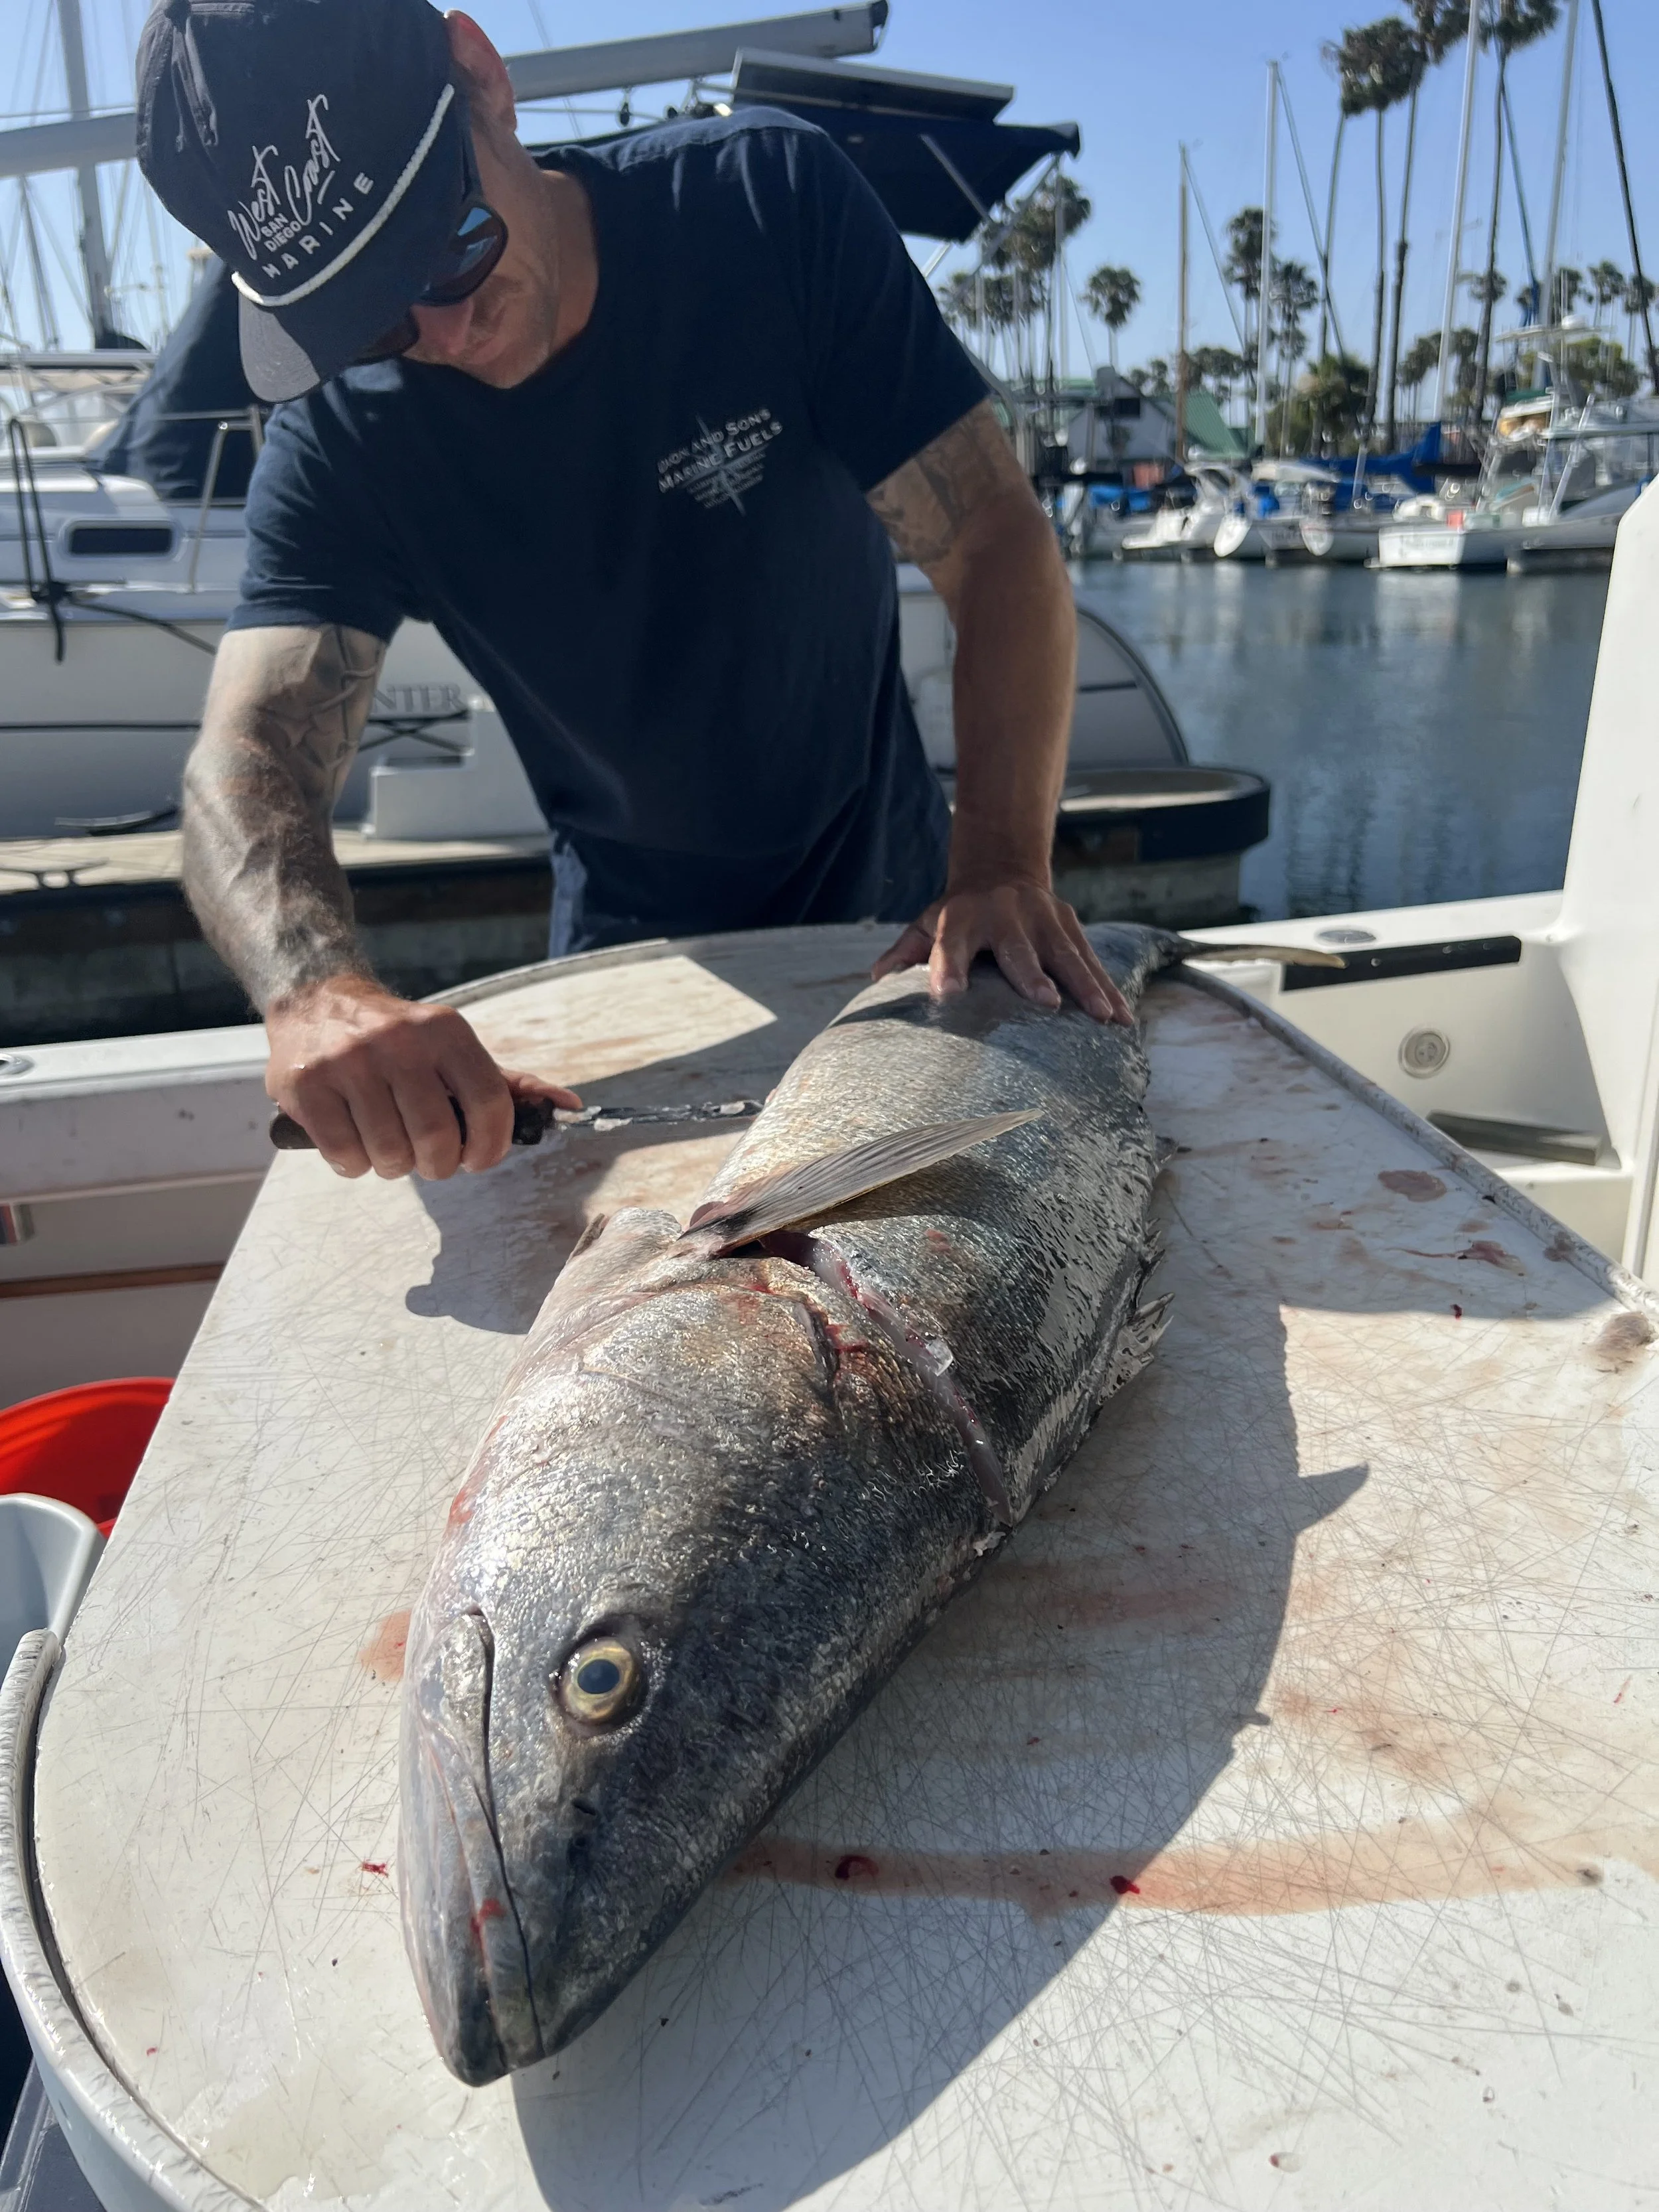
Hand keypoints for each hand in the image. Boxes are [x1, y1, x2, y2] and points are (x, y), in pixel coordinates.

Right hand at [264, 975, 580, 1179]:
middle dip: (439, 1165)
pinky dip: (353, 1165)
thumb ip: (509, 1083)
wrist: (317, 999)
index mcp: (446, 1031)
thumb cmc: (400, 1040)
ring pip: (389, 1153)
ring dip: (394, 1166)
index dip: (490, 1146)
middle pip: (437, 1138)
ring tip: (389, 1147)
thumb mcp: (454, 1049)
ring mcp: (349, 1062)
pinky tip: (354, 1144)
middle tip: (430, 1160)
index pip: (488, 1103)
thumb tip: (570, 1105)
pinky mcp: (308, 1085)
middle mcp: (399, 1042)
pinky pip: (344, 1155)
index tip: (478, 1159)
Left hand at [873, 878, 1132, 1024]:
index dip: (947, 970)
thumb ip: (907, 951)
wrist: (1002, 867)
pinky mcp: (1070, 926)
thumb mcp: (927, 923)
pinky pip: (1092, 961)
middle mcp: (1004, 917)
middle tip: (1046, 1002)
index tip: (947, 996)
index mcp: (962, 920)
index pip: (949, 946)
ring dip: (1087, 986)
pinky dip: (1110, 987)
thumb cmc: (958, 912)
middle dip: (1033, 975)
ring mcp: (1042, 920)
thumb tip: (877, 978)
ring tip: (1104, 1016)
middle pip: (1019, 950)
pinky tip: (1124, 1016)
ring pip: (1067, 955)